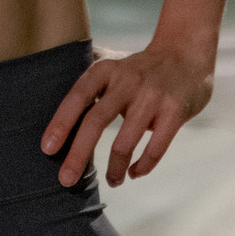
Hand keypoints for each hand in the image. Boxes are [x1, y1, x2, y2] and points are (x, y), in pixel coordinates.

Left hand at [41, 41, 213, 186]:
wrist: (186, 54)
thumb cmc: (140, 71)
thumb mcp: (112, 69)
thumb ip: (91, 92)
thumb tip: (60, 132)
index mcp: (106, 70)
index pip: (78, 97)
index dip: (61, 123)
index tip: (48, 149)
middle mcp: (127, 81)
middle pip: (96, 121)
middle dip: (78, 154)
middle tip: (66, 179)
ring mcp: (152, 96)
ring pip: (124, 142)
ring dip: (115, 168)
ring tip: (112, 181)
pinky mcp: (175, 112)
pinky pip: (155, 148)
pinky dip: (143, 166)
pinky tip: (134, 173)